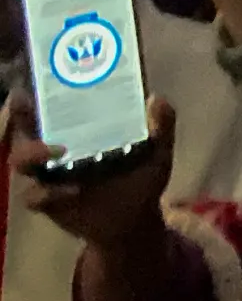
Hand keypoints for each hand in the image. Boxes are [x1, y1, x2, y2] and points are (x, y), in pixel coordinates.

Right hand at [8, 95, 176, 251]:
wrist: (135, 219)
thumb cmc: (141, 176)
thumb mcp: (157, 150)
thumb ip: (162, 125)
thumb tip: (157, 98)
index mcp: (80, 128)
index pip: (51, 104)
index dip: (36, 91)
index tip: (30, 82)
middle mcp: (56, 146)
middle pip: (25, 126)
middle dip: (21, 115)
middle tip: (28, 105)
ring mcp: (49, 174)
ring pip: (20, 159)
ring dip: (32, 152)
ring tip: (58, 151)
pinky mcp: (47, 200)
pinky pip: (33, 195)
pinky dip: (48, 192)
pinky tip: (73, 190)